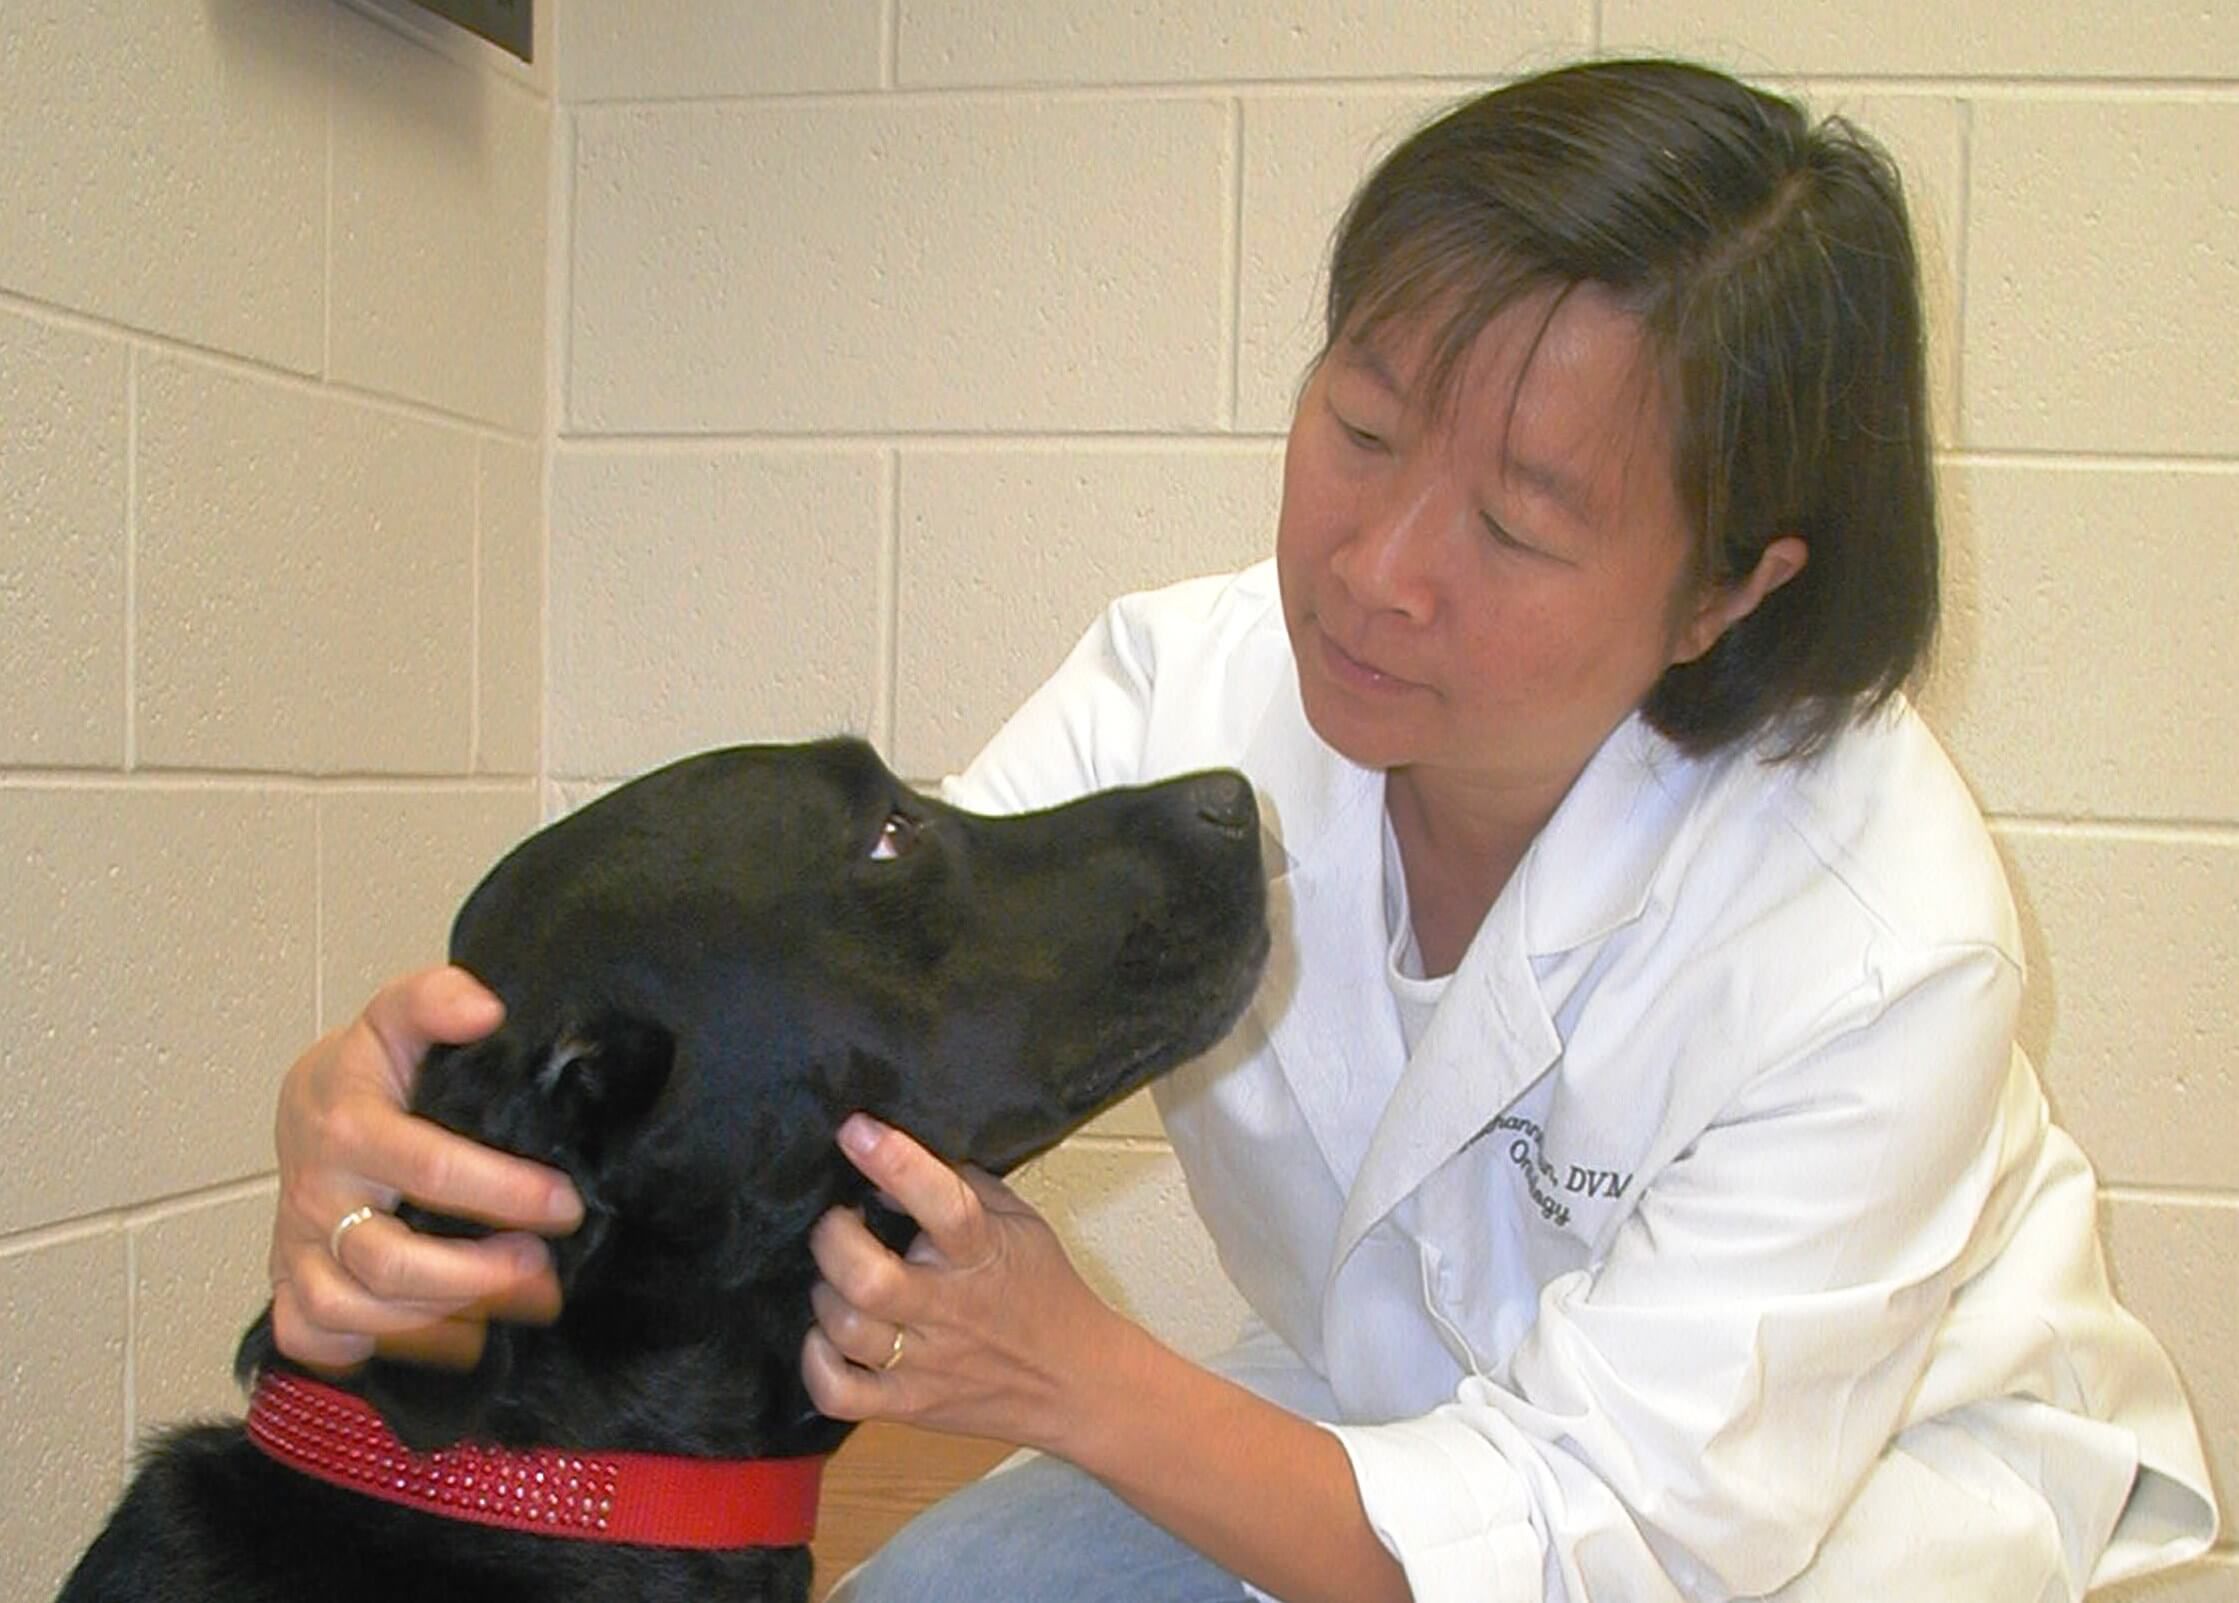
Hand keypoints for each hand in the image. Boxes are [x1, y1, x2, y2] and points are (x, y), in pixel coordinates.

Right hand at [268, 965, 583, 1370]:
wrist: (307, 1109)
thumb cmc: (372, 1071)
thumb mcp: (399, 1017)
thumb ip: (437, 999)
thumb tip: (485, 1009)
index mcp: (346, 1123)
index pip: (427, 1167)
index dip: (503, 1192)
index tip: (565, 1204)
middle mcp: (316, 1193)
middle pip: (388, 1261)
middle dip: (478, 1276)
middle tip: (544, 1271)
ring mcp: (298, 1246)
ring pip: (353, 1310)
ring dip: (441, 1320)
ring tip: (516, 1302)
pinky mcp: (289, 1286)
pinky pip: (315, 1340)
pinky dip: (375, 1351)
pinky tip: (444, 1338)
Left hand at [801, 1115, 1128, 1454]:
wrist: (1076, 1384)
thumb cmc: (1042, 1290)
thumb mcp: (1021, 1222)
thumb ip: (963, 1187)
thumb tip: (890, 1172)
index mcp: (984, 1253)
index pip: (944, 1205)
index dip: (895, 1162)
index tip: (856, 1129)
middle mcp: (950, 1308)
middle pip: (869, 1280)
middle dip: (834, 1238)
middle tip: (839, 1222)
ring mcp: (927, 1363)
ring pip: (846, 1329)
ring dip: (825, 1292)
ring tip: (839, 1277)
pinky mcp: (908, 1405)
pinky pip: (839, 1394)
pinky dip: (816, 1361)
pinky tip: (826, 1335)